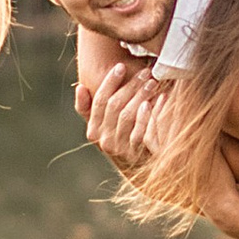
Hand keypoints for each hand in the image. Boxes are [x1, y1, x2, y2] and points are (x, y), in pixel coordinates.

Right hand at [84, 54, 167, 175]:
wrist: (143, 173)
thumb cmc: (124, 142)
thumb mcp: (105, 128)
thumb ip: (90, 110)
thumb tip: (80, 87)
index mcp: (93, 131)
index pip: (98, 101)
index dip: (109, 82)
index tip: (121, 66)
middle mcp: (103, 141)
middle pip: (114, 106)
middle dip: (130, 85)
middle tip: (145, 71)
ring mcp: (119, 149)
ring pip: (127, 115)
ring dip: (141, 95)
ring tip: (153, 82)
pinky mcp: (135, 155)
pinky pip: (140, 130)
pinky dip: (148, 113)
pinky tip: (158, 99)